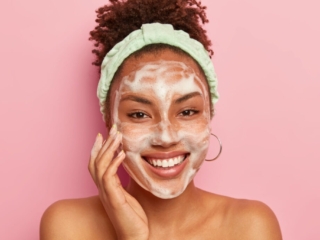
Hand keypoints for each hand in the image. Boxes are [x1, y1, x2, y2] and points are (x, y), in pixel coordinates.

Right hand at [89, 125, 148, 239]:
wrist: (135, 235)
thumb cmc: (133, 216)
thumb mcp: (127, 195)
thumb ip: (123, 182)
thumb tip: (128, 168)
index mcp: (105, 187)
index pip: (96, 164)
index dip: (97, 149)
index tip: (103, 134)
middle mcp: (102, 189)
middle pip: (95, 161)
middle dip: (103, 143)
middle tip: (112, 129)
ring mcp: (106, 193)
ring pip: (100, 166)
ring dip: (109, 149)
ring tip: (118, 136)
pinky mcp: (113, 198)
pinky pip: (109, 177)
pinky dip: (114, 163)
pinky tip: (122, 153)